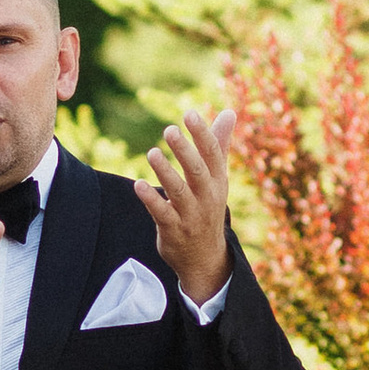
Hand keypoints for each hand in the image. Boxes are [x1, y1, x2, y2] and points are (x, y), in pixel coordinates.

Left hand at [133, 106, 235, 309]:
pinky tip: (138, 185)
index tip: (189, 114)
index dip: (202, 134)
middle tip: (170, 130)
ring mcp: (191, 215)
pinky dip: (150, 199)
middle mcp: (207, 197)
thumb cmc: (208, 207)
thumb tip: (230, 112)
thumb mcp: (218, 179)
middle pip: (198, 171)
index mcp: (218, 181)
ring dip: (165, 172)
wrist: (205, 257)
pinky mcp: (173, 230)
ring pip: (179, 192)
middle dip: (184, 151)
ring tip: (152, 153)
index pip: (213, 154)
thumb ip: (220, 144)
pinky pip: (162, 213)